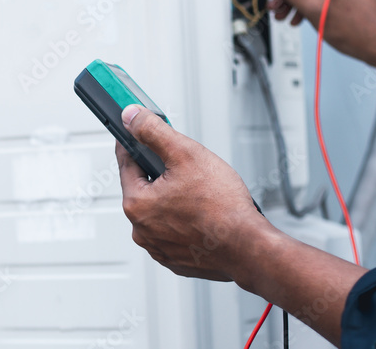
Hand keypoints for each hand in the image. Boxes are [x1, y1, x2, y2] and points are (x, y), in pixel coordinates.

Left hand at [116, 104, 272, 281]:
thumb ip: (153, 131)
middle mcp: (141, 230)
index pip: (126, 163)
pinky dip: (184, 221)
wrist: (250, 247)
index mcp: (136, 204)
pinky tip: (203, 214)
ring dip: (173, 199)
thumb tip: (131, 117)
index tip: (134, 132)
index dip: (132, 143)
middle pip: (144, 188)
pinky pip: (174, 232)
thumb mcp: (186, 154)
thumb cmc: (222, 206)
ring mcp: (158, 247)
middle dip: (161, 174)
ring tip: (200, 193)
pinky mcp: (175, 259)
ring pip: (160, 211)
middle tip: (184, 166)